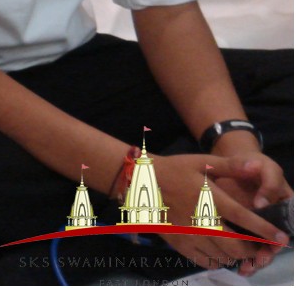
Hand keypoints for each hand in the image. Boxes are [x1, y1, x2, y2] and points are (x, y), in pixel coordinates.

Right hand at [152, 154, 288, 276]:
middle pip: (237, 246)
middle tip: (261, 246)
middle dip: (255, 249)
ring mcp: (189, 235)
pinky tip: (220, 251)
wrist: (140, 181)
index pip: (244, 218)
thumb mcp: (202, 162)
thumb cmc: (175, 169)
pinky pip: (207, 261)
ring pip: (223, 256)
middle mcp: (201, 220)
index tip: (282, 237)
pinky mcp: (180, 244)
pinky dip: (219, 260)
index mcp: (209, 198)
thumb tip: (255, 167)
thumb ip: (231, 166)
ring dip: (238, 255)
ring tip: (243, 248)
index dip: (266, 230)